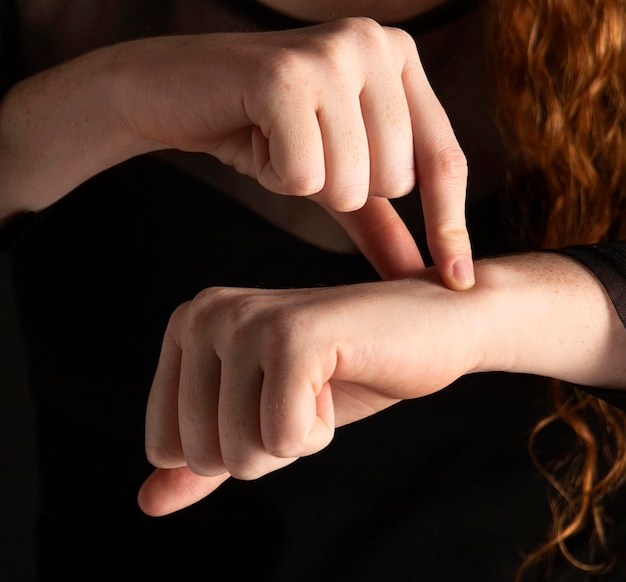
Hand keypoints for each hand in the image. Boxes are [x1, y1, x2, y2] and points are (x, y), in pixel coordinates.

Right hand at [122, 19, 472, 287]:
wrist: (173, 93)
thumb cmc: (262, 130)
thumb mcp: (335, 176)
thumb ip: (384, 223)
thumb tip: (425, 276)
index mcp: (401, 57)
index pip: (444, 160)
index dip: (450, 226)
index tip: (456, 283)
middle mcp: (376, 41)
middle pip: (396, 179)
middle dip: (344, 190)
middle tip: (304, 152)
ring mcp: (331, 52)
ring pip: (353, 182)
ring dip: (308, 183)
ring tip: (278, 142)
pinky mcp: (285, 74)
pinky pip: (305, 177)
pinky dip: (276, 175)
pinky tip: (256, 139)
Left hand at [138, 271, 478, 516]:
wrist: (428, 329)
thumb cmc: (343, 374)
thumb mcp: (261, 419)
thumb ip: (204, 461)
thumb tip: (146, 502)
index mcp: (188, 326)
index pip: (165, 445)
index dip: (233, 444)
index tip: (272, 397)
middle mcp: (205, 313)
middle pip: (201, 454)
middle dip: (265, 444)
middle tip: (303, 391)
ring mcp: (247, 321)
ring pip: (241, 454)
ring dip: (295, 438)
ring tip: (320, 383)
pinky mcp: (293, 337)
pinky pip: (284, 438)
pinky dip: (319, 430)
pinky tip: (337, 379)